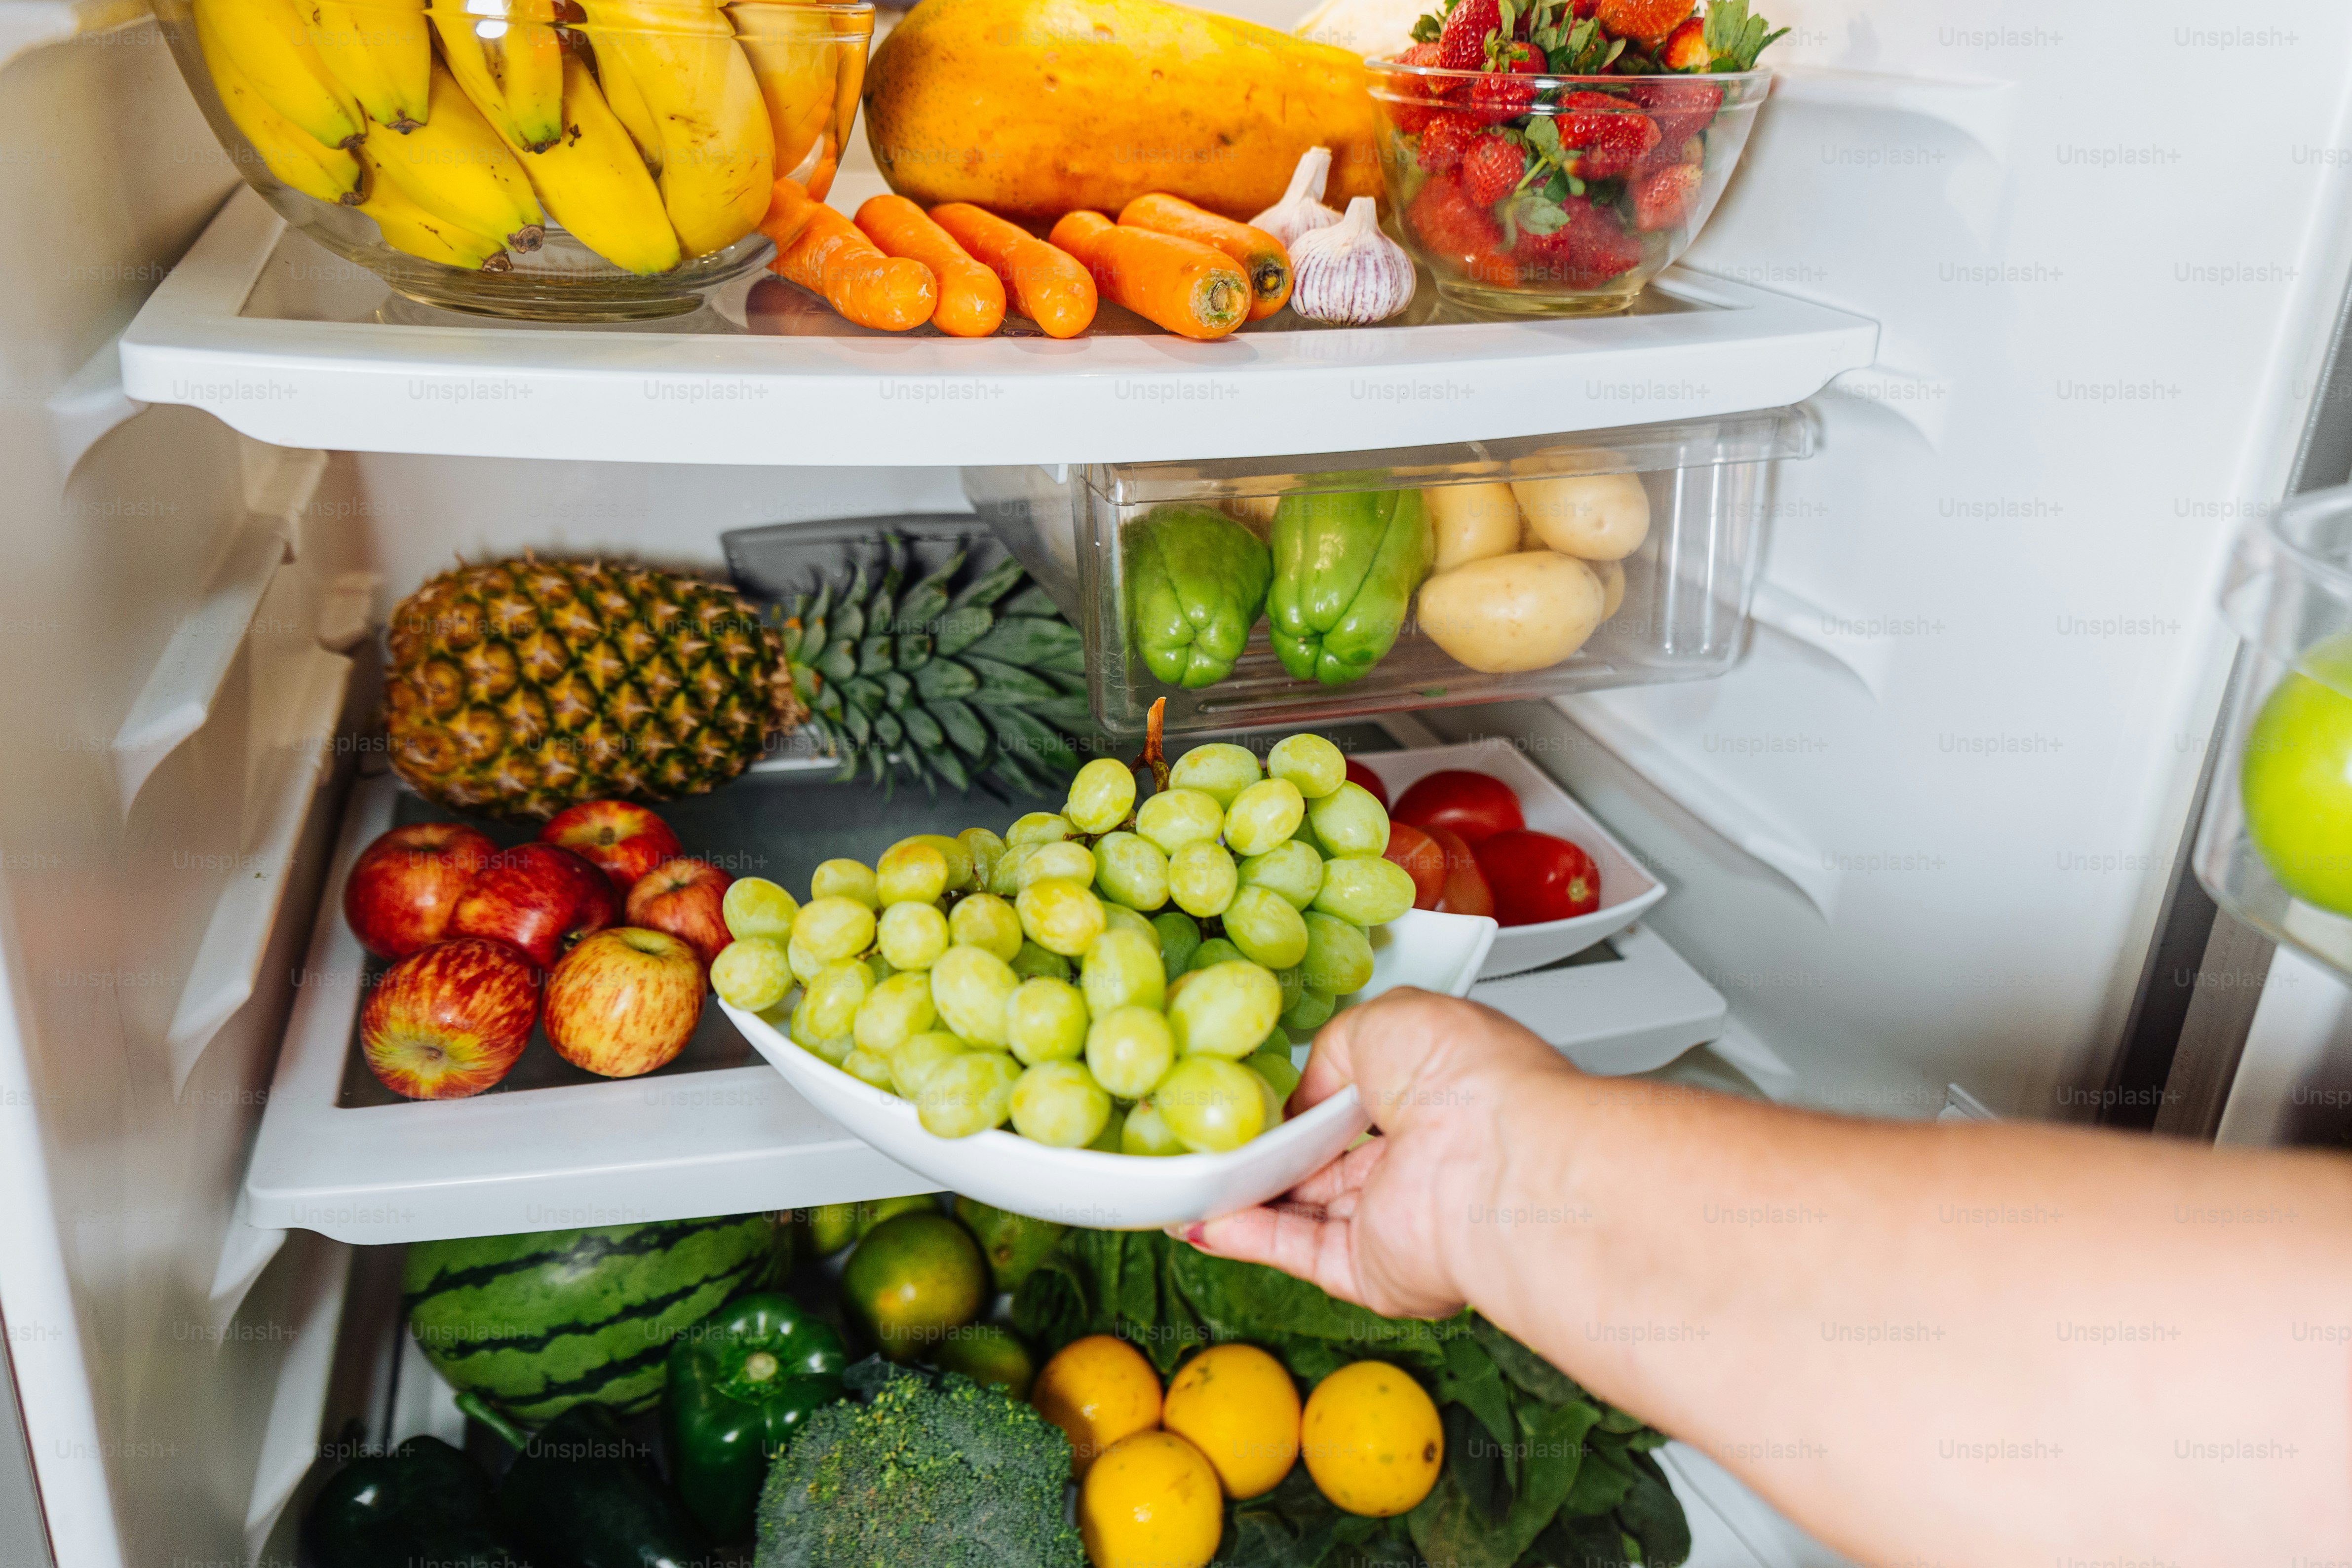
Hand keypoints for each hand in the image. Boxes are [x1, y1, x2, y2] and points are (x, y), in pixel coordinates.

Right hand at [1185, 988, 1571, 1319]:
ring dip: (1246, 1194)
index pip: (1362, 1102)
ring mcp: (1398, 1218)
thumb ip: (1333, 1049)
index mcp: (1439, 1096)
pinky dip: (1247, 1236)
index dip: (1309, 1100)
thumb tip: (1303, 1090)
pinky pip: (1299, 1252)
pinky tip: (1206, 1216)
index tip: (1256, 1097)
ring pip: (1305, 1211)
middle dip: (1270, 1152)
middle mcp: (1422, 1161)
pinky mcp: (1375, 1270)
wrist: (1499, 1160)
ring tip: (1190, 1174)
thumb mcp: (1386, 1021)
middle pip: (1327, 1162)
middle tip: (1213, 1137)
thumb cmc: (1473, 1079)